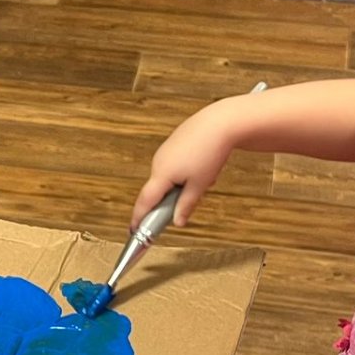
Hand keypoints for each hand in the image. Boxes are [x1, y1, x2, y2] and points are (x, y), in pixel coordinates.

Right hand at [131, 102, 240, 228]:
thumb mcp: (199, 186)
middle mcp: (158, 162)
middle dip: (169, 202)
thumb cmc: (209, 152)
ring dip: (180, 186)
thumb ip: (185, 206)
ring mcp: (164, 152)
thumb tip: (177, 222)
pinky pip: (173, 167)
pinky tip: (202, 168)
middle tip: (183, 209)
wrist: (220, 123)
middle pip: (156, 191)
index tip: (134, 231)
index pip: (145, 202)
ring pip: (167, 179)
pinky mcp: (172, 145)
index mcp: (161, 174)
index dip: (138, 218)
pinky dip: (184, 174)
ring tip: (204, 180)